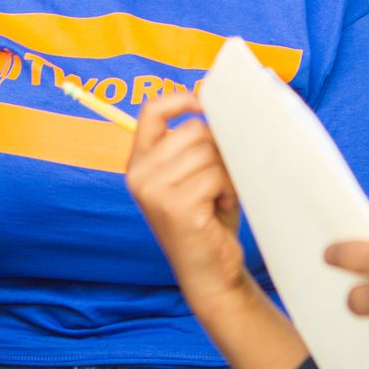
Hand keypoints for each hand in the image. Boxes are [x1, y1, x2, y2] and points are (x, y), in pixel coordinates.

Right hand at [125, 90, 251, 307]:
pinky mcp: (176, 206)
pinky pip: (217, 174)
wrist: (211, 273)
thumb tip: (212, 95)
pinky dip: (229, 189)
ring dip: (226, 173)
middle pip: (194, 130)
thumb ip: (195, 141)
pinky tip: (220, 208)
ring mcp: (154, 191)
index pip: (151, 111)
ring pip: (209, 152)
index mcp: (139, 164)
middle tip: (221, 179)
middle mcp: (140, 175)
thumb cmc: (208, 219)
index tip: (204, 102)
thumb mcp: (195, 174)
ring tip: (219, 196)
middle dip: (219, 150)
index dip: (180, 99)